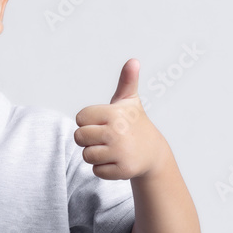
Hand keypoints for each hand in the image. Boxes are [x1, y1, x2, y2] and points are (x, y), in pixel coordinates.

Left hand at [74, 58, 168, 180]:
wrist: (153, 153)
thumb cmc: (134, 123)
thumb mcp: (130, 101)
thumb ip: (127, 81)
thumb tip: (133, 61)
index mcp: (114, 113)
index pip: (80, 118)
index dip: (88, 121)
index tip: (103, 122)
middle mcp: (117, 132)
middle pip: (79, 137)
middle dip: (88, 139)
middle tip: (104, 138)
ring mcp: (120, 152)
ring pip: (86, 156)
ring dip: (95, 155)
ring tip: (111, 149)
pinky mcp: (122, 170)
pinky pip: (96, 171)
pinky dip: (103, 169)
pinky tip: (117, 161)